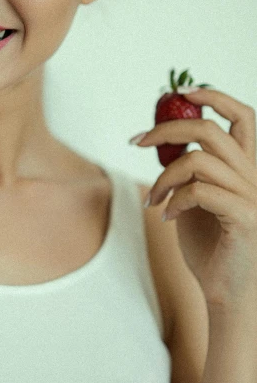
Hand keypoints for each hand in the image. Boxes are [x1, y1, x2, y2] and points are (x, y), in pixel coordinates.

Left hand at [136, 87, 256, 310]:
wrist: (226, 291)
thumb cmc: (208, 243)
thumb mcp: (193, 196)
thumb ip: (186, 166)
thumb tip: (161, 136)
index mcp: (246, 166)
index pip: (242, 115)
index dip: (214, 95)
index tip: (180, 91)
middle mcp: (255, 176)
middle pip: (209, 129)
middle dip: (166, 129)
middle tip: (136, 142)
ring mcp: (253, 197)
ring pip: (197, 160)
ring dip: (163, 177)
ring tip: (153, 198)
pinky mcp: (245, 219)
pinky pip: (199, 192)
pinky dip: (174, 200)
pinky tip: (166, 216)